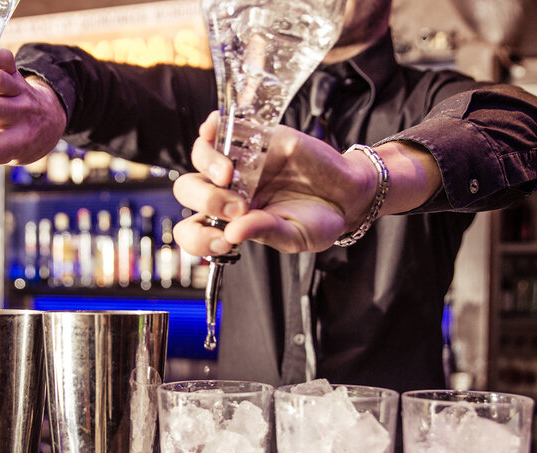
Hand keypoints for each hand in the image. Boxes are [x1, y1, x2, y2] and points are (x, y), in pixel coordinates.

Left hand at [173, 112, 376, 256]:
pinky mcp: (257, 137)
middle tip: (237, 207)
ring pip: (201, 157)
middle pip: (189, 190)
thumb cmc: (319, 220)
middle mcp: (228, 192)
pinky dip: (213, 125)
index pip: (193, 230)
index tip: (223, 242)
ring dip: (207, 164)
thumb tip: (233, 232)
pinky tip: (218, 132)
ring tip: (229, 174)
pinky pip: (222, 125)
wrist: (348, 194)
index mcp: (230, 222)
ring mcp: (241, 163)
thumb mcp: (294, 235)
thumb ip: (264, 232)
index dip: (197, 237)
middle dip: (206, 200)